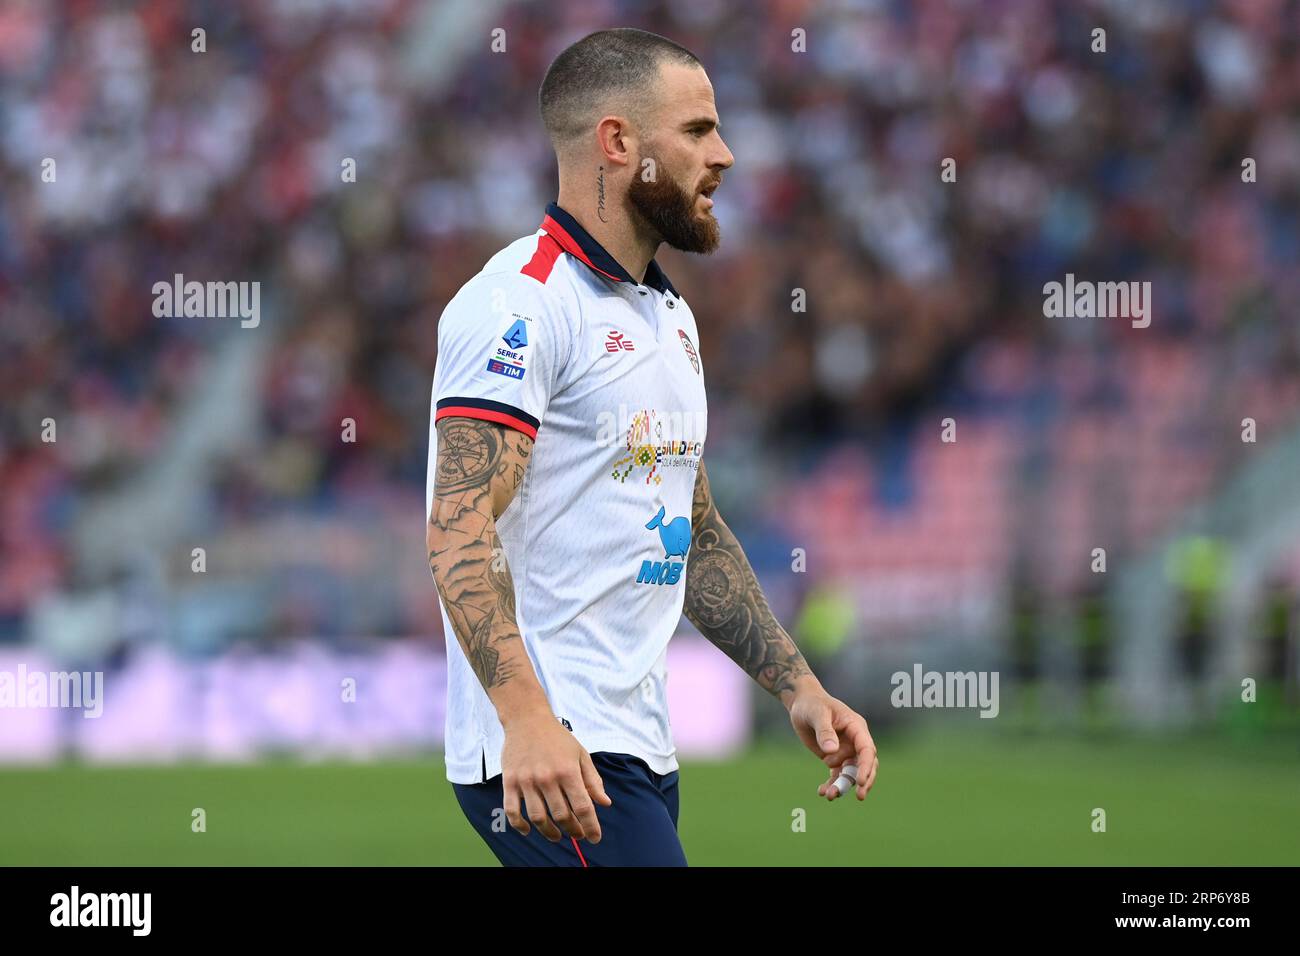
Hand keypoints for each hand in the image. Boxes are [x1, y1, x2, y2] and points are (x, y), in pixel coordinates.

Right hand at [500, 714, 612, 842]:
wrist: (527, 719)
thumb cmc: (557, 737)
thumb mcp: (580, 754)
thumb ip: (593, 780)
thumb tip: (605, 803)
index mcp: (568, 771)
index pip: (583, 807)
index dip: (591, 826)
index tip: (594, 838)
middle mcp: (547, 778)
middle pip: (562, 816)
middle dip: (573, 831)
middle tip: (577, 835)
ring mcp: (527, 781)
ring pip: (538, 818)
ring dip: (549, 832)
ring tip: (556, 836)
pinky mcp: (509, 781)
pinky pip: (512, 811)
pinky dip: (519, 825)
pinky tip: (528, 830)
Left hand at [788, 689, 878, 801]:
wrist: (801, 704)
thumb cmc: (812, 704)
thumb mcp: (817, 714)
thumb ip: (825, 731)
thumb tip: (831, 750)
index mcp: (856, 727)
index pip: (867, 749)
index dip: (866, 766)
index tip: (861, 781)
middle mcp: (854, 741)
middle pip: (865, 764)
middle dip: (863, 781)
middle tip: (860, 796)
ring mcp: (845, 750)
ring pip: (850, 773)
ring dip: (843, 786)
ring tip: (829, 795)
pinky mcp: (834, 757)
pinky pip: (837, 774)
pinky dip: (832, 784)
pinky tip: (822, 792)